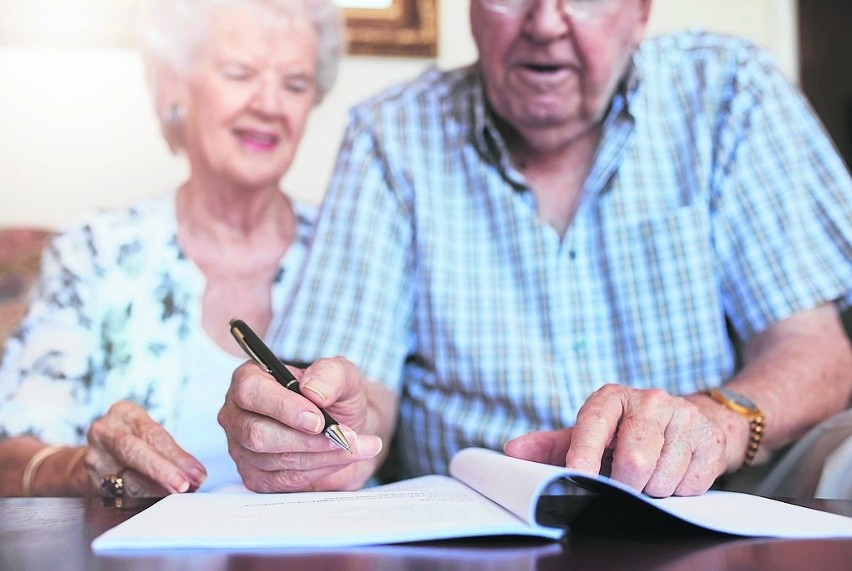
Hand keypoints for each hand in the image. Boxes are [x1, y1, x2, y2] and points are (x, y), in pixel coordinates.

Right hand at [86, 400, 206, 496]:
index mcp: (124, 412)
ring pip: (126, 478)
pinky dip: (142, 499)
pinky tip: (158, 501)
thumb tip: (196, 475)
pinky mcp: (89, 480)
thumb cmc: (135, 442)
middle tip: (185, 485)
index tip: (198, 473)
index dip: (177, 456)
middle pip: (134, 452)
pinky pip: (119, 494)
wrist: (99, 455)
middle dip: (162, 471)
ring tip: (178, 494)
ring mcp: (93, 456)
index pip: (153, 434)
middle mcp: (104, 431)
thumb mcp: (150, 436)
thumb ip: (170, 453)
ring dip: (157, 489)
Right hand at [218, 357, 384, 491]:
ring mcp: (243, 448)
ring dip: (321, 455)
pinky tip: (341, 458)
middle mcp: (239, 414)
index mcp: (250, 378)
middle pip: (258, 433)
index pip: (250, 391)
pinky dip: (319, 470)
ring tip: (353, 445)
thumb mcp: (342, 375)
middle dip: (306, 439)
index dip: (283, 407)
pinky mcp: (256, 477)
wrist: (346, 426)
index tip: (318, 420)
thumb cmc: (336, 395)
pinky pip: (284, 480)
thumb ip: (331, 374)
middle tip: (344, 436)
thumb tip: (314, 391)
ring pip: (275, 460)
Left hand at [504, 384, 727, 496]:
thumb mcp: (590, 433)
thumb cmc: (628, 432)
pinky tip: (674, 472)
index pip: (594, 423)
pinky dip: (678, 490)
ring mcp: (683, 418)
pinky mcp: (710, 440)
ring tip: (649, 475)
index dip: (585, 452)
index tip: (577, 474)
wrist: (690, 420)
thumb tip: (512, 451)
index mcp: (611, 398)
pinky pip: (690, 485)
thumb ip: (551, 445)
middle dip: (625, 484)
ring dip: (652, 490)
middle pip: (634, 460)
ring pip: (662, 478)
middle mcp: (649, 401)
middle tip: (623, 483)